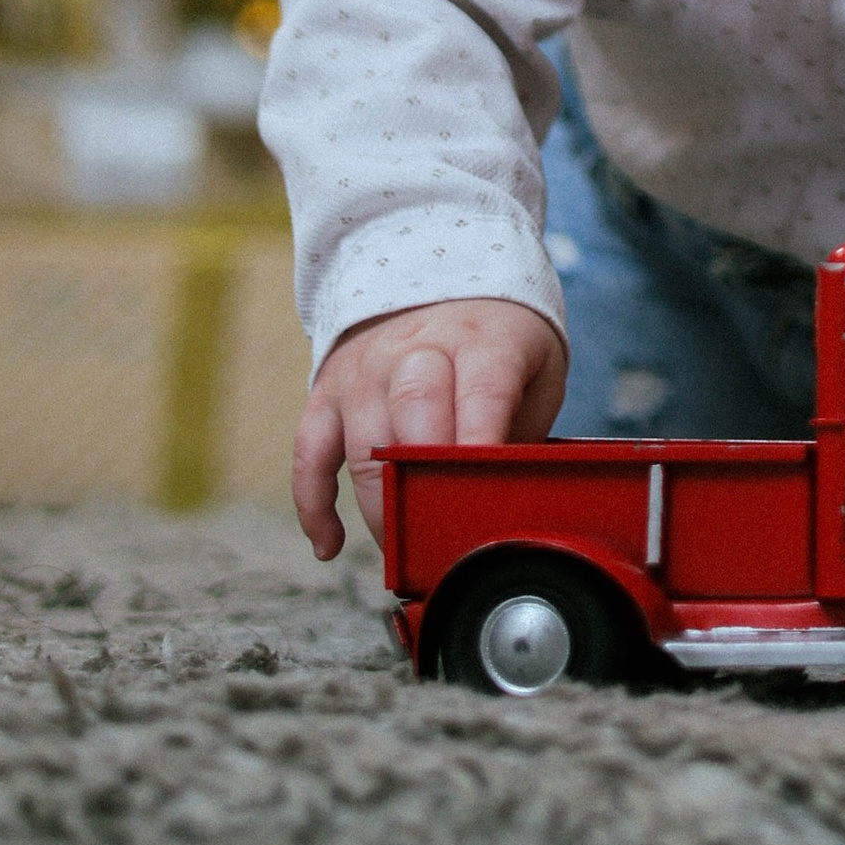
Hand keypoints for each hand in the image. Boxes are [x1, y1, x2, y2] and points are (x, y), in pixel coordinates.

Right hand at [292, 297, 567, 561]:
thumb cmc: (496, 347)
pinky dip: (314, 504)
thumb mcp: (534, 375)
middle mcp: (416, 349)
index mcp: (480, 341)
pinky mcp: (328, 394)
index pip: (481, 392)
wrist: (443, 292)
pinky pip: (309, 453)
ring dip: (380, 508)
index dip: (479, 447)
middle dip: (426, 488)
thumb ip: (524, 433)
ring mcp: (365, 371)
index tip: (481, 501)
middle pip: (413, 417)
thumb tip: (515, 509)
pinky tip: (331, 545)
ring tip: (403, 552)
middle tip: (443, 542)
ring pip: (362, 444)